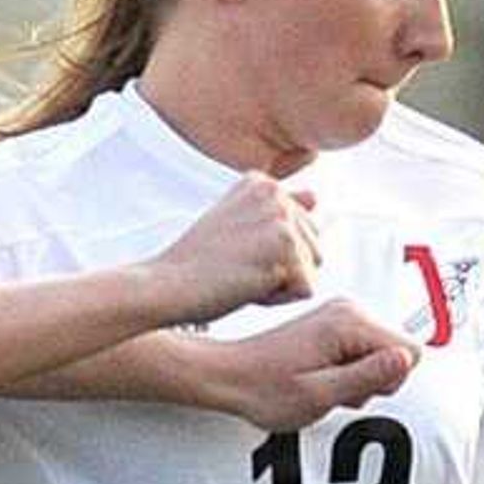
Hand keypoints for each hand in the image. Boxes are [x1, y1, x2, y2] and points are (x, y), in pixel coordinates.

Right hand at [148, 170, 318, 322]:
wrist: (167, 285)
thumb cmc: (197, 264)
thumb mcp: (239, 228)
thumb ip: (279, 210)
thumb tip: (316, 196)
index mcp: (264, 184)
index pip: (301, 233)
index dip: (271, 257)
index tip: (234, 254)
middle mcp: (276, 193)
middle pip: (313, 250)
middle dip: (283, 270)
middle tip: (238, 268)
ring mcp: (282, 217)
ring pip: (312, 270)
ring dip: (281, 286)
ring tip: (241, 276)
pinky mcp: (286, 245)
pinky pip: (306, 290)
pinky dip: (279, 300)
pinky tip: (246, 287)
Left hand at [207, 297, 419, 426]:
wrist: (230, 376)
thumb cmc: (266, 389)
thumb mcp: (319, 394)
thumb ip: (366, 376)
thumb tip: (405, 359)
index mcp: (349, 324)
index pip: (410, 352)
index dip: (386, 382)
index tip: (350, 388)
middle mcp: (349, 311)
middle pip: (398, 353)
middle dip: (372, 381)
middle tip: (330, 388)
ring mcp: (342, 316)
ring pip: (382, 356)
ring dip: (357, 379)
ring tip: (320, 383)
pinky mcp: (334, 324)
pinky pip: (364, 354)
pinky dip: (347, 372)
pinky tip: (319, 376)